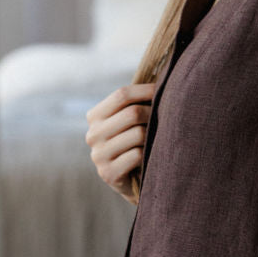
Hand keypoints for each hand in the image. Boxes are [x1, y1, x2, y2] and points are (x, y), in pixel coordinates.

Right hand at [86, 82, 156, 199]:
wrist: (133, 181)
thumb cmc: (136, 143)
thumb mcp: (130, 120)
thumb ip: (137, 102)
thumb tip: (164, 75)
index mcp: (94, 116)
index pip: (121, 94)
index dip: (146, 91)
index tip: (164, 91)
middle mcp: (92, 134)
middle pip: (132, 113)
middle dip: (154, 114)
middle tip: (166, 119)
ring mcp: (98, 155)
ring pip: (138, 134)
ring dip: (153, 135)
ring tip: (157, 138)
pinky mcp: (108, 173)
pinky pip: (137, 154)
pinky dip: (149, 154)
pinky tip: (151, 157)